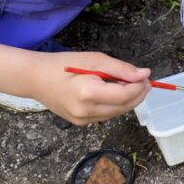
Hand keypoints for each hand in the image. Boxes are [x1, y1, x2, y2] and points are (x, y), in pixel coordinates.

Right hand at [30, 51, 151, 124]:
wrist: (36, 78)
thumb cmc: (64, 64)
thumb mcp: (95, 60)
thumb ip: (121, 69)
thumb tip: (144, 74)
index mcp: (88, 93)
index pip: (124, 95)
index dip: (139, 87)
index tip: (146, 76)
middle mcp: (86, 111)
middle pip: (123, 107)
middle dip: (137, 94)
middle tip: (143, 81)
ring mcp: (82, 120)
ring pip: (116, 113)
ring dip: (127, 100)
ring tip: (127, 84)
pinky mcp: (80, 123)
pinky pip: (105, 115)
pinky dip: (114, 105)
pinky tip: (112, 92)